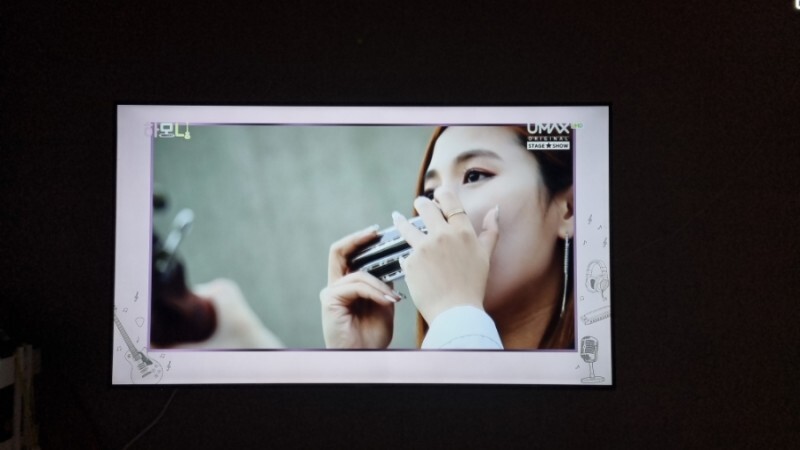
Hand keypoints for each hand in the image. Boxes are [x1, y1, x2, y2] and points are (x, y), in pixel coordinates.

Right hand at [320, 225, 400, 347]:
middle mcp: (335, 285)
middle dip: (358, 238)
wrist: (365, 357)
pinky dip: (375, 292)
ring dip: (380, 284)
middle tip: (376, 232)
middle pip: (338, 251)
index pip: (348, 254)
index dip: (361, 240)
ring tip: (394, 298)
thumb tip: (393, 264)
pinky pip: (356, 286)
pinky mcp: (330, 300)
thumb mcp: (384, 304)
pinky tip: (388, 301)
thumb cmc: (372, 336)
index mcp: (347, 284)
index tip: (379, 232)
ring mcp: (331, 292)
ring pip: (357, 273)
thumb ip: (384, 285)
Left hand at [393, 188, 499, 323]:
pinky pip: (405, 254)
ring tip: (397, 217)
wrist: (456, 311)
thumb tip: (495, 209)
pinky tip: (407, 260)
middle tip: (419, 203)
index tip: (438, 194)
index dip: (442, 195)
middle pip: (427, 208)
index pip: (450, 202)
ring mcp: (424, 248)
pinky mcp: (410, 262)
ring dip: (402, 221)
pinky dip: (407, 257)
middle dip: (421, 203)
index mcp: (463, 232)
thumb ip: (490, 230)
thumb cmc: (473, 285)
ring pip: (407, 226)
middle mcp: (443, 235)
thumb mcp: (486, 256)